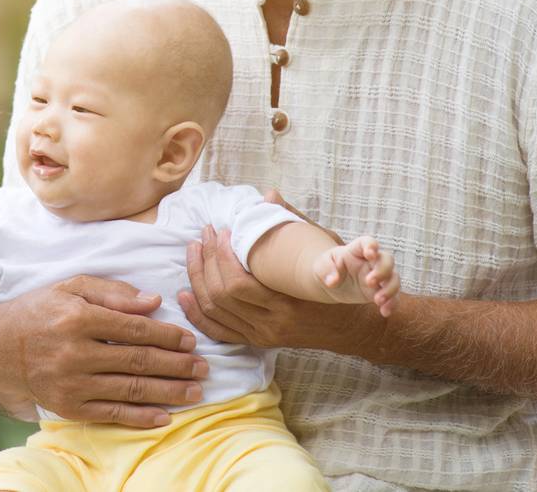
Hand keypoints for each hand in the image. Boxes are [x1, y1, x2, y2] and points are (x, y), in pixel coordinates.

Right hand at [0, 276, 207, 427]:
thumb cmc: (41, 311)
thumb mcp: (71, 288)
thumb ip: (112, 292)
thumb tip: (153, 302)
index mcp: (77, 318)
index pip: (133, 328)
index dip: (166, 335)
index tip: (189, 339)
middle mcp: (75, 353)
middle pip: (137, 361)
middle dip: (176, 365)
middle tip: (203, 367)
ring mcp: (71, 383)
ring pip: (130, 389)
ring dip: (168, 392)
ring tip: (195, 391)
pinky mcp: (68, 407)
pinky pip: (111, 413)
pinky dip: (140, 417)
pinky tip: (164, 416)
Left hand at [180, 223, 378, 352]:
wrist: (351, 326)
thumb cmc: (338, 283)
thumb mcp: (324, 250)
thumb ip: (295, 222)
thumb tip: (268, 194)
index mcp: (286, 302)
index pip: (238, 283)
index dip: (221, 255)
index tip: (221, 231)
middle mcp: (271, 324)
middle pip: (220, 295)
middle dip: (206, 261)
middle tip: (203, 235)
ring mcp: (262, 336)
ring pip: (214, 311)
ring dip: (197, 279)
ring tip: (194, 251)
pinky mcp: (257, 342)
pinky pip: (218, 331)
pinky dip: (197, 313)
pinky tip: (185, 294)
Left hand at [315, 235, 399, 316]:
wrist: (331, 283)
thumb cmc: (327, 268)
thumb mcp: (321, 266)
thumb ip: (326, 270)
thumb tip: (333, 281)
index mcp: (356, 250)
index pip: (367, 242)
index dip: (371, 246)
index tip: (370, 254)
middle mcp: (371, 261)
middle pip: (387, 259)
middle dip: (382, 271)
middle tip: (369, 282)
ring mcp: (378, 276)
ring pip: (394, 278)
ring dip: (390, 289)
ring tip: (378, 301)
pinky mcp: (380, 291)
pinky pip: (393, 296)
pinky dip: (392, 304)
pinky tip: (385, 312)